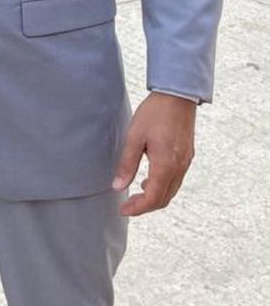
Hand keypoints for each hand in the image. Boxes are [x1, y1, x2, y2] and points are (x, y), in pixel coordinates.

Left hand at [112, 92, 195, 216]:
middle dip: (145, 206)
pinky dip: (163, 186)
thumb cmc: (155, 113)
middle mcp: (179, 167)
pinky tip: (150, 179)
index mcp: (165, 165)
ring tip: (136, 193)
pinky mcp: (188, 156)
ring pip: (172, 191)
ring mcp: (186, 162)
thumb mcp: (134, 137)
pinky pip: (176, 180)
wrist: (178, 95)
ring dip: (155, 197)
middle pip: (164, 199)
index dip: (138, 208)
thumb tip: (118, 187)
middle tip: (127, 204)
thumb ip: (127, 164)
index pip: (153, 198)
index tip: (123, 210)